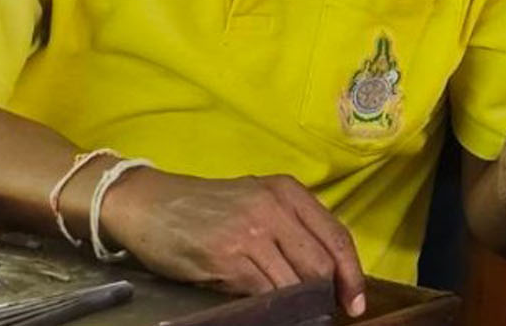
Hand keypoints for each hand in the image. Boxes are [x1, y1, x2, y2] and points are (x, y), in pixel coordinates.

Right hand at [97, 168, 368, 314]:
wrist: (150, 204)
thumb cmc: (206, 207)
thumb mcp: (257, 201)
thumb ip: (290, 227)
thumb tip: (322, 270)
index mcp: (289, 192)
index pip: (337, 236)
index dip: (352, 274)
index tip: (355, 302)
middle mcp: (275, 208)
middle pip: (321, 263)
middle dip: (328, 294)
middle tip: (327, 313)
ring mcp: (251, 232)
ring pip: (293, 281)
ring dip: (298, 304)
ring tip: (296, 313)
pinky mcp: (226, 257)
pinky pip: (261, 292)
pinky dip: (270, 307)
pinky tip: (268, 311)